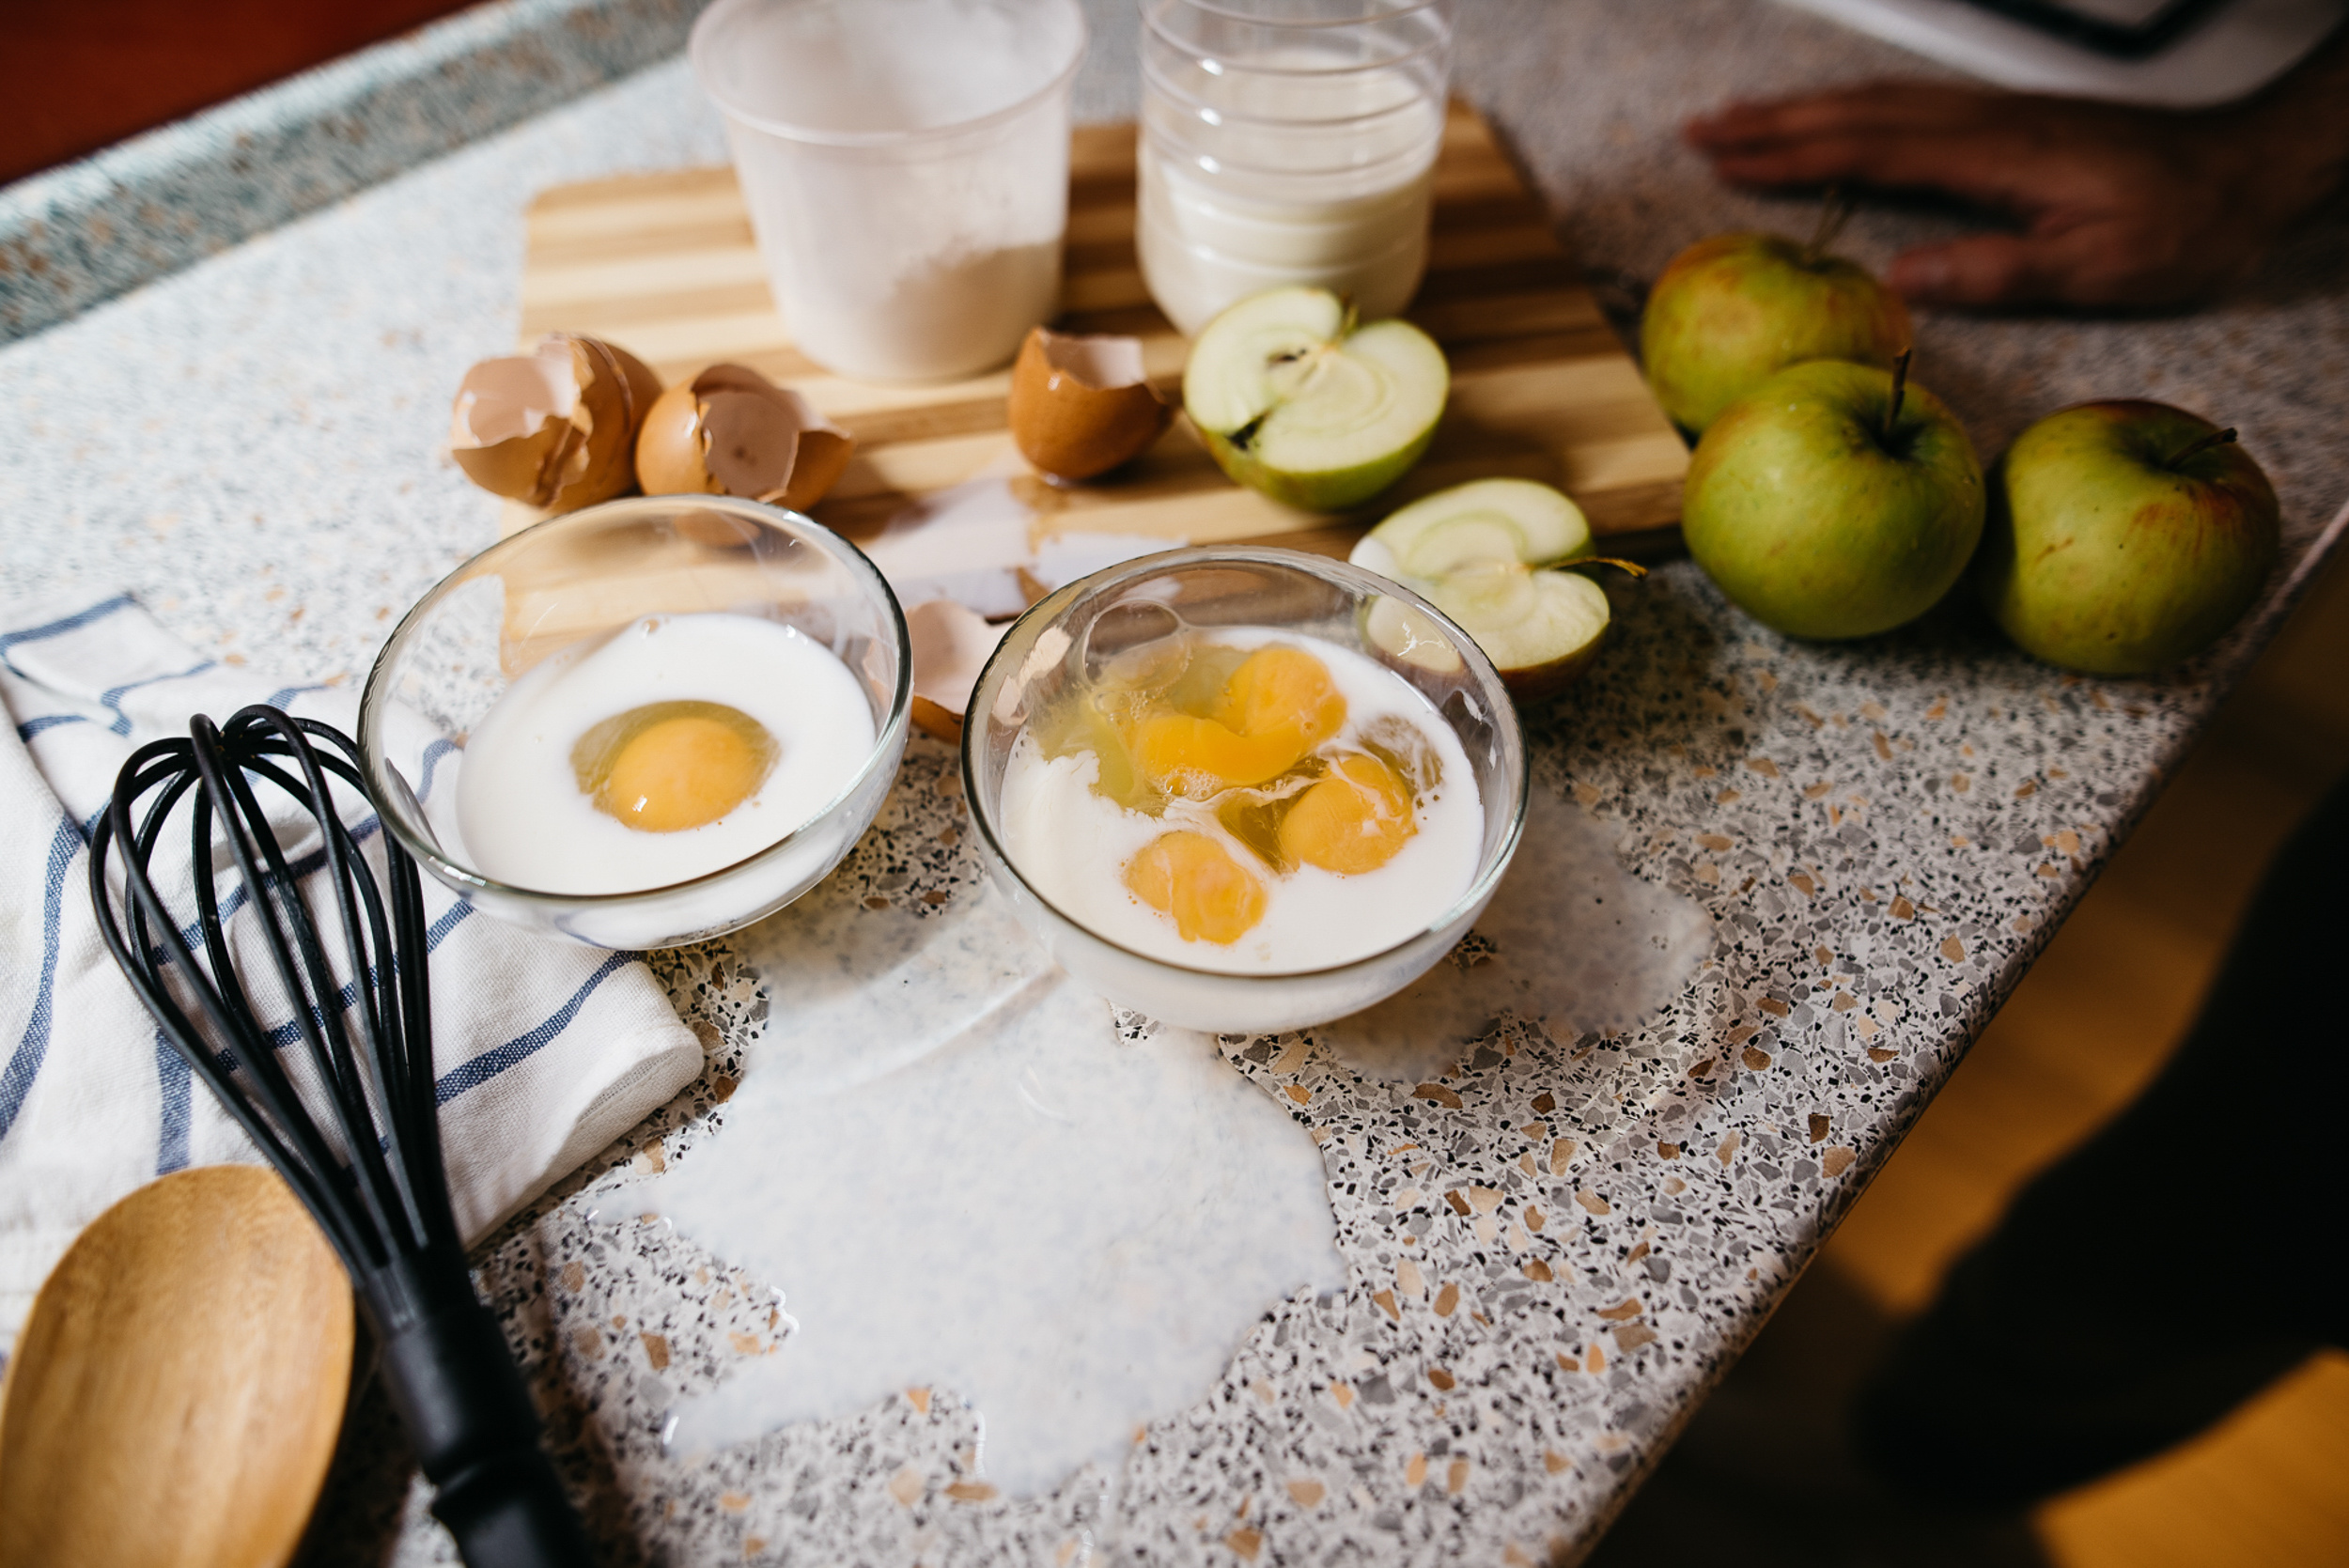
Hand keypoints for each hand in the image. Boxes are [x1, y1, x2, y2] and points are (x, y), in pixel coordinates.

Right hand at [1683, 74, 2345, 310]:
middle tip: (1700, 132)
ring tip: (1737, 122)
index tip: (1726, 161)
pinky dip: (1849, 110)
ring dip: (1802, 110)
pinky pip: (1905, 105)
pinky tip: (1828, 122)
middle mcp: (1985, 122)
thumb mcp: (2098, 268)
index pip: (1871, 147)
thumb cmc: (2183, 228)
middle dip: (1773, 122)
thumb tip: (1899, 275)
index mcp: (1995, 156)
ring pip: (1877, 100)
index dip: (1793, 154)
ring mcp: (1994, 114)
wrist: (2249, 168)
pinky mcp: (2006, 119)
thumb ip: (1999, 269)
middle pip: (1858, 111)